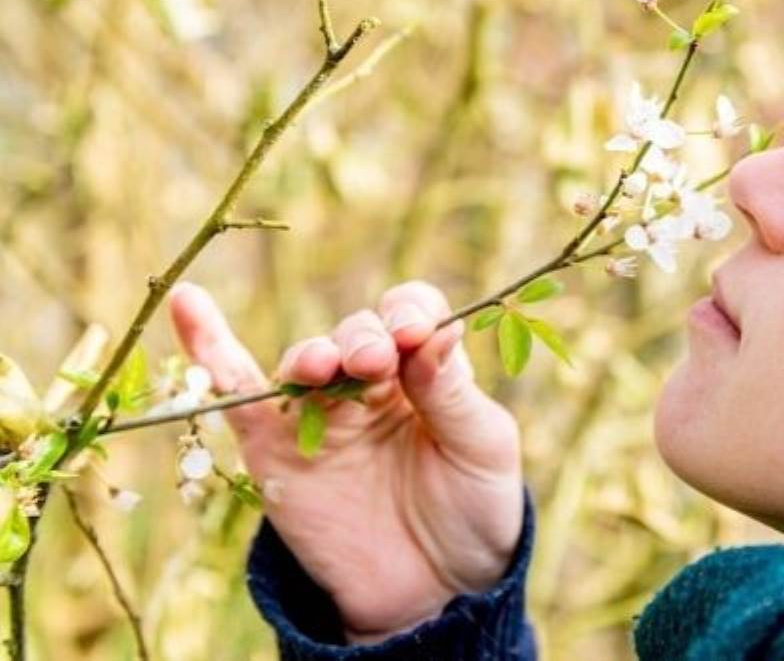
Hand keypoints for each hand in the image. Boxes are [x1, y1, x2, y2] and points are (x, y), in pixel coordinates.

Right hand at [166, 280, 523, 643]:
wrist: (432, 592)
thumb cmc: (472, 510)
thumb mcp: (483, 448)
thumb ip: (455, 393)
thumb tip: (441, 332)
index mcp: (425, 371)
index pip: (412, 313)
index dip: (410, 312)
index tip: (415, 335)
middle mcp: (370, 383)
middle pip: (356, 333)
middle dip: (363, 339)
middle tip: (375, 360)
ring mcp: (320, 416)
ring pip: (304, 363)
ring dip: (313, 356)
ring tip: (327, 365)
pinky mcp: (276, 452)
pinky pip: (237, 397)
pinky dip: (209, 350)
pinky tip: (187, 303)